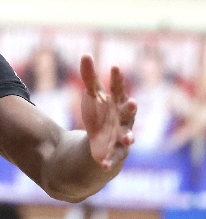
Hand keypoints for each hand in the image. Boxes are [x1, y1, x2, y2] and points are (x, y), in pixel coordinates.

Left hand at [80, 54, 136, 169]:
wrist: (104, 141)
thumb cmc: (102, 113)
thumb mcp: (93, 95)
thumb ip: (89, 77)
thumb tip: (86, 54)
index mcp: (118, 103)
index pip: (118, 89)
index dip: (117, 79)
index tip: (115, 67)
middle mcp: (124, 120)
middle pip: (128, 114)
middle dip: (131, 109)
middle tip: (133, 102)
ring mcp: (121, 137)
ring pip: (127, 138)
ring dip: (128, 138)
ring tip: (128, 139)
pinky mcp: (115, 153)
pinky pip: (113, 158)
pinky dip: (109, 161)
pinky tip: (102, 164)